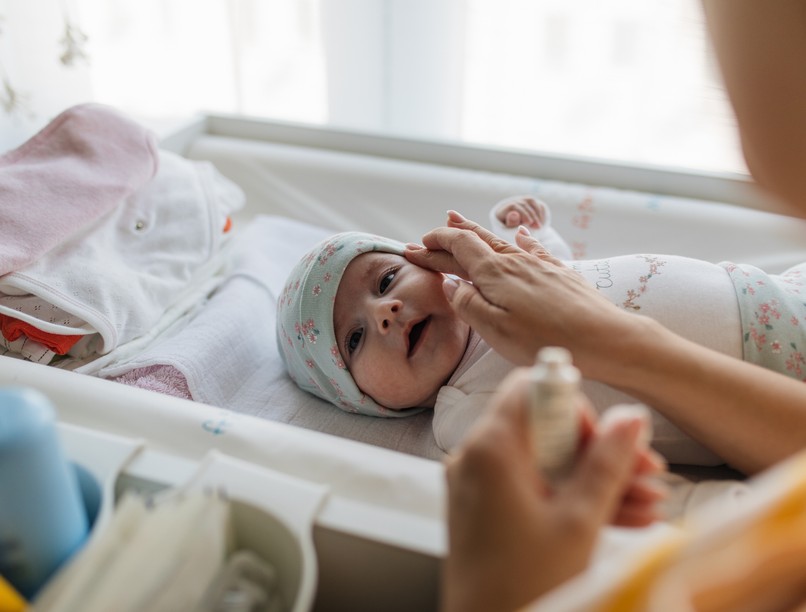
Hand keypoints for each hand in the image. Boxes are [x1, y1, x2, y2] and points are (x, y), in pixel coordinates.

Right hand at [405, 211, 632, 375]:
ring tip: (460, 222)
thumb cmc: (546, 339)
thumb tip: (449, 283)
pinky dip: (520, 239)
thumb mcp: (495, 329)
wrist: (605, 338)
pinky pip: (534, 248)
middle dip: (449, 235)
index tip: (415, 246)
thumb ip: (467, 304)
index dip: (435, 244)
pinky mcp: (560, 274)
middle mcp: (516, 261)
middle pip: (477, 240)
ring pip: (502, 242)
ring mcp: (540, 265)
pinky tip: (520, 234)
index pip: (458, 247)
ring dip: (477, 233)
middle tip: (428, 234)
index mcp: (495, 274)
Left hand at [441, 368, 664, 611]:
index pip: (531, 389)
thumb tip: (628, 418)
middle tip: (645, 472)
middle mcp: (477, 459)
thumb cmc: (523, 587)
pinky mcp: (486, 510)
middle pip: (544, 429)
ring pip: (545, 463)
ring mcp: (479, 485)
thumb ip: (606, 462)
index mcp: (490, 449)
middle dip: (598, 450)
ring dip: (595, 479)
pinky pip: (534, 490)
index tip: (608, 438)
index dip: (574, 406)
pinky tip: (625, 518)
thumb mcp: (578, 521)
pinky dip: (572, 499)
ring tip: (648, 503)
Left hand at [494, 195, 547, 228]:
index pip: (513, 206)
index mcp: (502, 210)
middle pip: (523, 204)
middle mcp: (511, 202)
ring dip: (537, 214)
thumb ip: (511, 223)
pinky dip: (540, 212)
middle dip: (531, 215)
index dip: (523, 213)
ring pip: (531, 201)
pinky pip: (536, 203)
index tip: (529, 222)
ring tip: (539, 226)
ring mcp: (520, 200)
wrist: (516, 229)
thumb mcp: (509, 230)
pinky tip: (541, 222)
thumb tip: (514, 214)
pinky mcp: (529, 202)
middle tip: (537, 227)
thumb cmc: (510, 232)